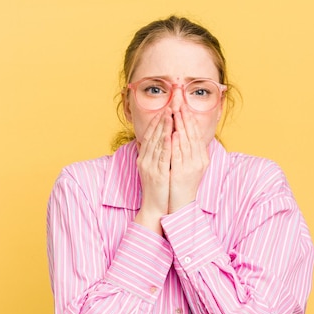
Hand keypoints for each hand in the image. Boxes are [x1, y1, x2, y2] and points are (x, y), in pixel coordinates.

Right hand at [134, 110, 172, 233]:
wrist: (153, 207)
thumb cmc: (156, 188)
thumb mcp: (152, 169)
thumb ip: (153, 155)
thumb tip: (154, 142)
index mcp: (143, 158)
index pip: (150, 135)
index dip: (156, 122)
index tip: (164, 110)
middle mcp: (144, 160)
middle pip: (153, 136)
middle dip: (161, 120)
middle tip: (168, 106)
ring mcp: (150, 167)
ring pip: (157, 143)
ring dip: (164, 128)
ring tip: (170, 115)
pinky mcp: (158, 174)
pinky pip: (162, 157)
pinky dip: (166, 145)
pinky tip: (170, 135)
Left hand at [168, 105, 209, 212]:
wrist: (181, 204)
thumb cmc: (183, 183)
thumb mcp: (189, 164)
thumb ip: (189, 150)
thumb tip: (184, 134)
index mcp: (202, 157)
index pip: (196, 133)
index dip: (190, 119)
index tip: (184, 105)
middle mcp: (199, 160)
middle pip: (192, 135)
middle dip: (186, 118)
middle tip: (180, 103)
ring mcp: (191, 167)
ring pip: (186, 142)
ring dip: (181, 126)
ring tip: (177, 113)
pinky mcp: (182, 173)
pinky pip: (179, 156)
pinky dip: (176, 144)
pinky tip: (173, 134)